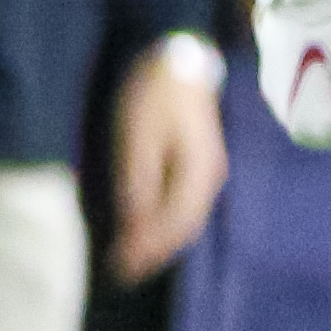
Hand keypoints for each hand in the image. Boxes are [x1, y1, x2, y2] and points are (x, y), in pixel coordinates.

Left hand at [110, 42, 226, 280]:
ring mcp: (207, 171)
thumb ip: (138, 181)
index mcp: (198, 172)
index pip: (175, 224)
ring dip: (160, 240)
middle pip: (184, 227)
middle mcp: (209, 177)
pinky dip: (165, 221)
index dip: (149, 250)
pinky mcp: (198, 163)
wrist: (178, 58)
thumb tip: (134, 222)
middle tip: (123, 272)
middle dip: (154, 252)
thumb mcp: (137, 136)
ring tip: (133, 258)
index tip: (121, 267)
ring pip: (186, 218)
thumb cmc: (154, 93)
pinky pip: (184, 203)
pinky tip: (147, 227)